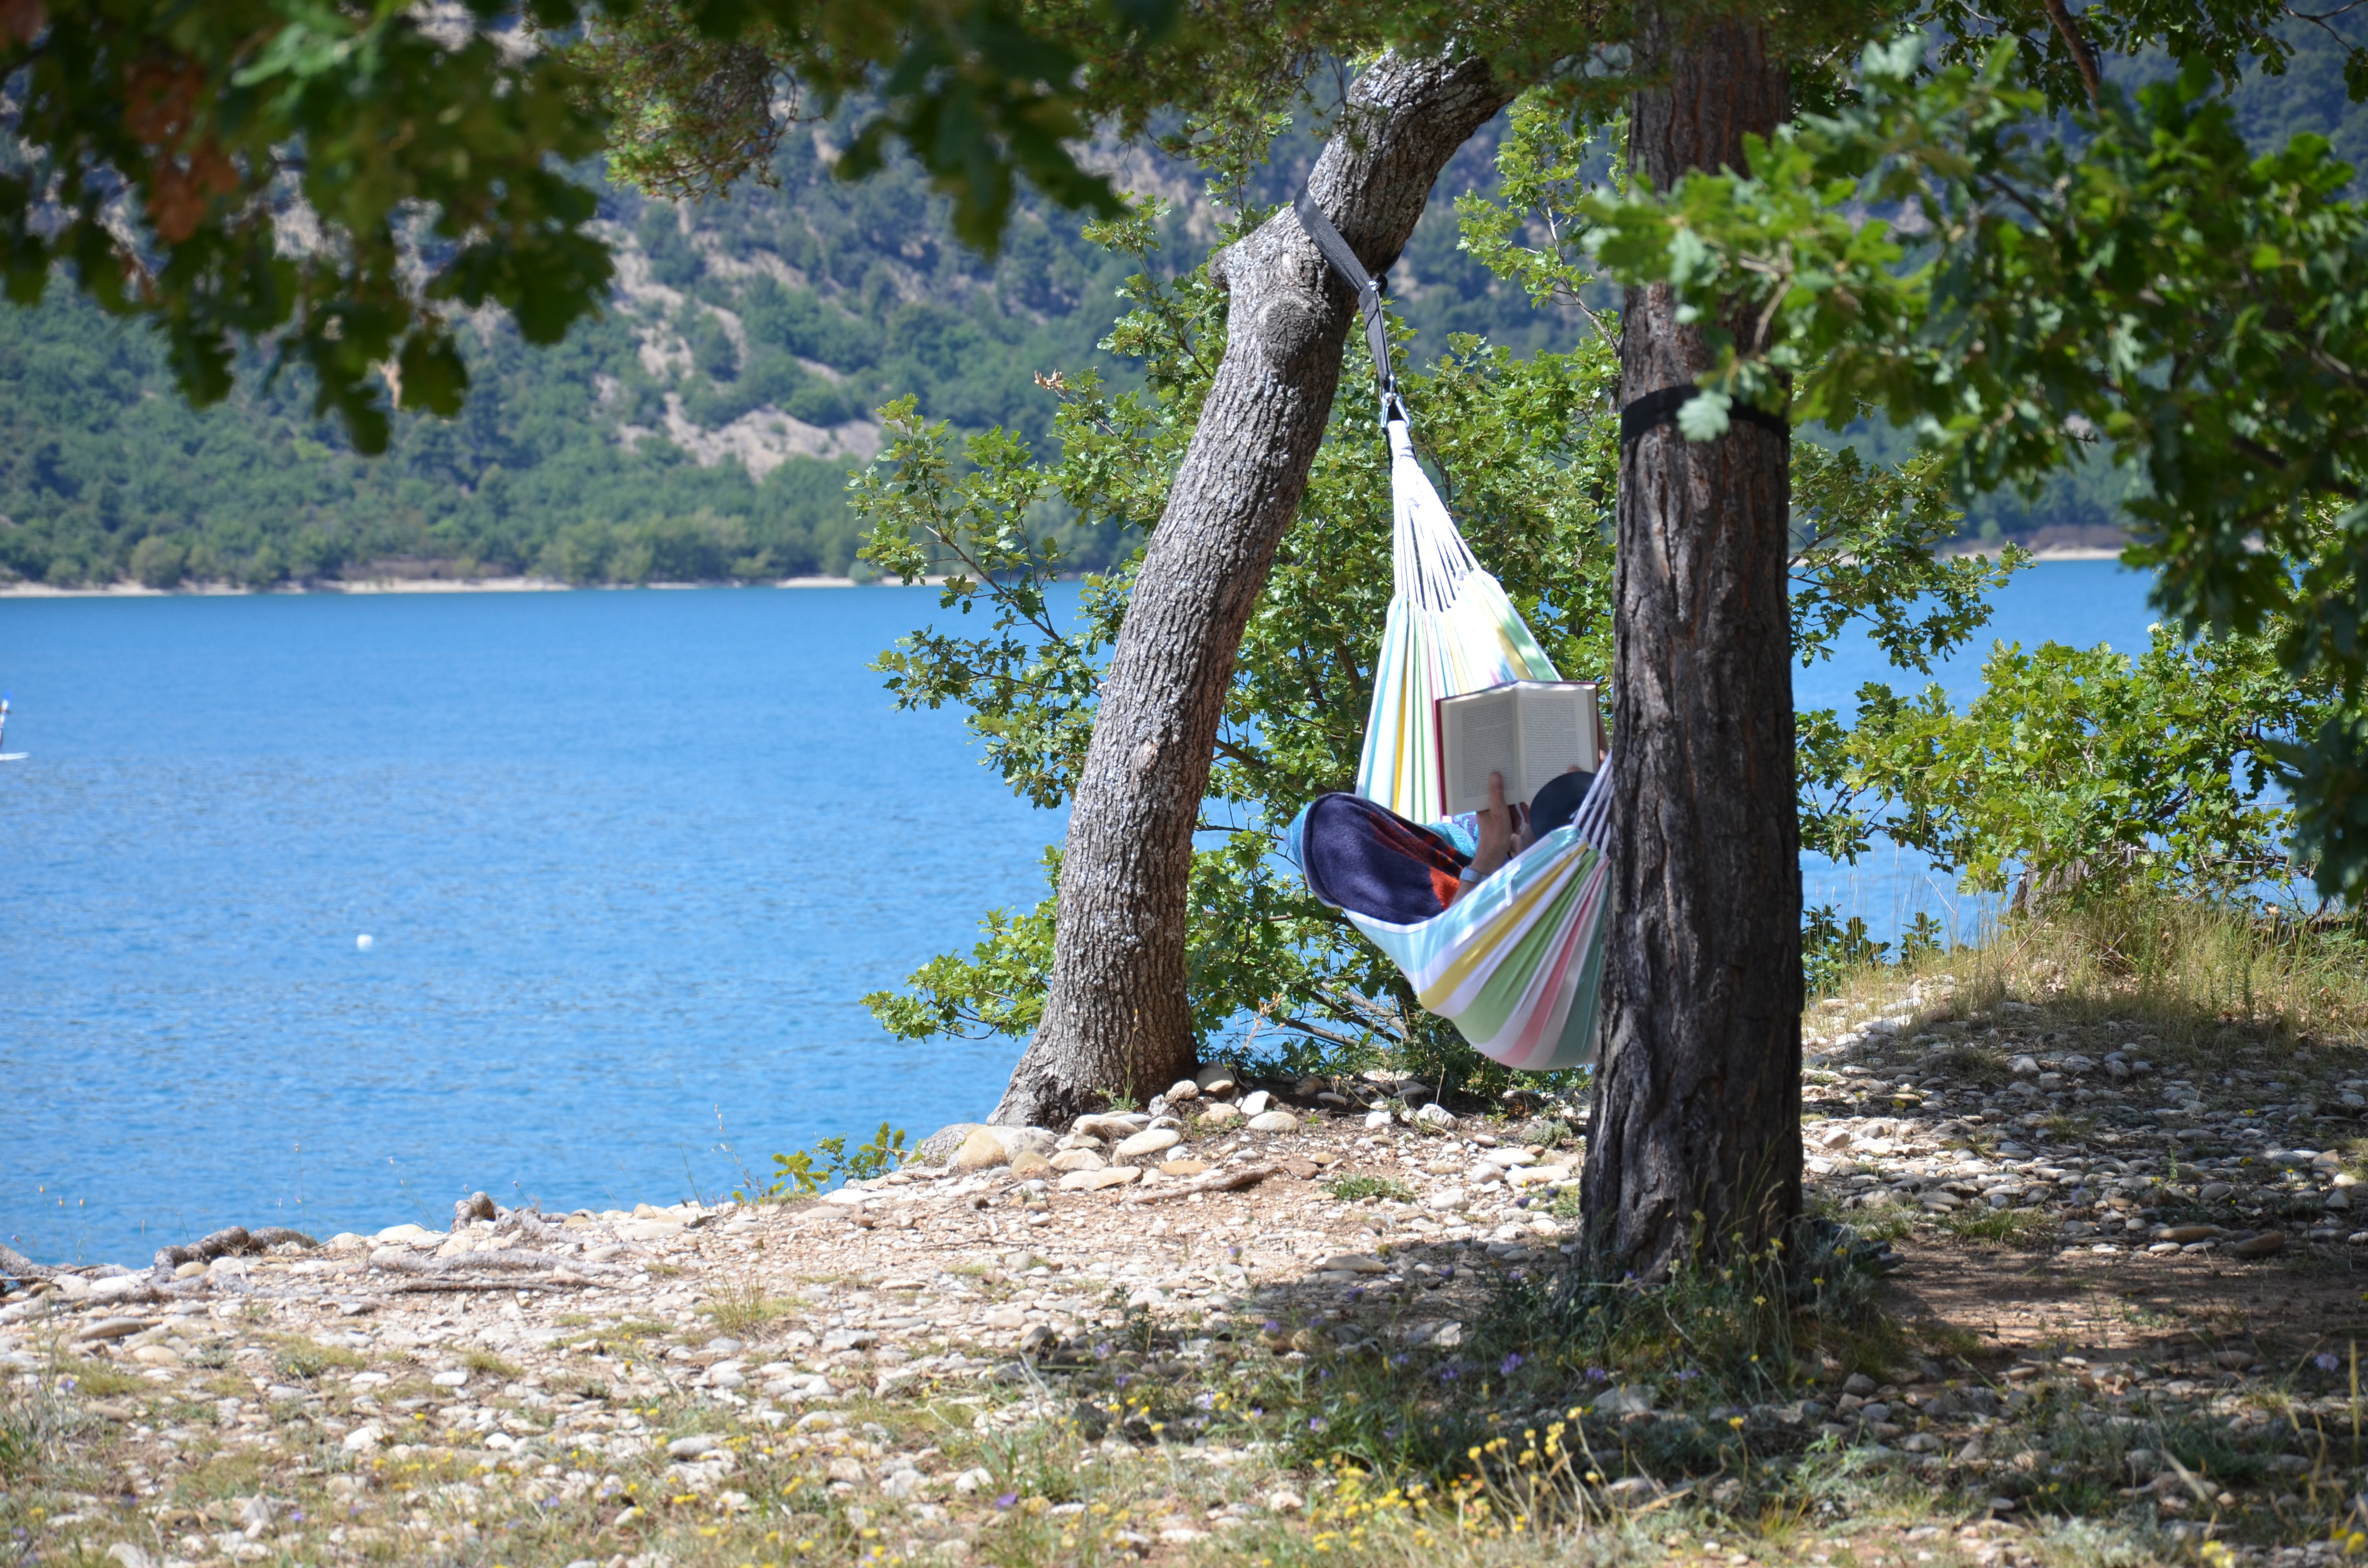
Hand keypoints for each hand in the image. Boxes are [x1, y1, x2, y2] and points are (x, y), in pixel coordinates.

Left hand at [1469, 770, 1511, 884]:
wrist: (1494, 856)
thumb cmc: (1495, 835)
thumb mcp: (1499, 812)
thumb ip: (1497, 793)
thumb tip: (1495, 773)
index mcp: (1483, 801)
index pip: (1494, 785)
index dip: (1505, 783)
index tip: (1515, 780)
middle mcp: (1487, 805)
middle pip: (1506, 796)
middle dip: (1516, 807)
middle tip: (1525, 813)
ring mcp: (1493, 812)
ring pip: (1511, 806)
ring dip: (1517, 816)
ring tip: (1518, 827)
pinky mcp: (1499, 819)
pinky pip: (1511, 814)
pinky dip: (1516, 821)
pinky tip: (1517, 830)